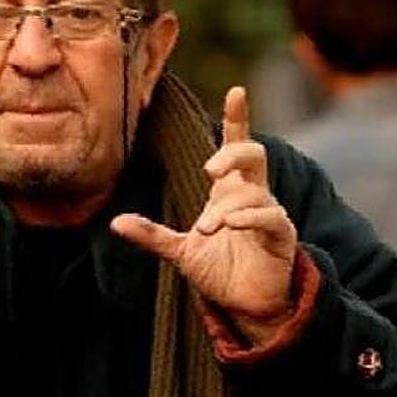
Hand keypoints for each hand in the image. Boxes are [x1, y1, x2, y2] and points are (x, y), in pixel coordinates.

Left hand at [110, 86, 297, 342]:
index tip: (236, 91)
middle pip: (253, 154)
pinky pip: (271, 217)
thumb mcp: (179, 250)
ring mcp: (269, 214)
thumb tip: (115, 222)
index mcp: (228, 191)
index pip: (236, 146)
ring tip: (207, 228)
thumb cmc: (218, 269)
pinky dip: (250, 217)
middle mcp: (251, 195)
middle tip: (208, 170)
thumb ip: (151, 234)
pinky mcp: (281, 236)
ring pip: (255, 191)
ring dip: (228, 206)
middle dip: (232, 154)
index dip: (237, 118)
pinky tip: (229, 223)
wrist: (243, 305)